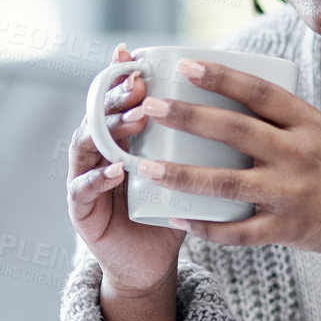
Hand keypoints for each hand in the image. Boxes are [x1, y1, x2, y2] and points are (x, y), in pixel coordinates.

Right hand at [66, 43, 187, 298]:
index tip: (135, 56)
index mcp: (119, 138)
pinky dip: (98, 178)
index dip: (118, 75)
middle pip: (98, 115)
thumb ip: (198, 142)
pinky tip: (116, 170)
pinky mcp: (81, 211)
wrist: (149, 264)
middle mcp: (96, 152)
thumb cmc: (171, 213)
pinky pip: (83, 190)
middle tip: (138, 84)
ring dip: (109, 130)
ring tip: (134, 121)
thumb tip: (240, 101)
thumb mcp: (185, 170)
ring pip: (87, 145)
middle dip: (116, 96)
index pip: (113, 99)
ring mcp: (84, 179)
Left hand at [127, 57, 320, 295]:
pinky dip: (206, 228)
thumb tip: (231, 94)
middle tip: (149, 106)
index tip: (185, 64)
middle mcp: (300, 155)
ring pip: (227, 184)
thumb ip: (283, 121)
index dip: (221, 76)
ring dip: (181, 176)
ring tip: (145, 168)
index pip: (260, 92)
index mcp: (310, 124)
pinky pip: (239, 233)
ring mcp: (293, 194)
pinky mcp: (289, 230)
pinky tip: (176, 220)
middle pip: (235, 131)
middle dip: (188, 117)